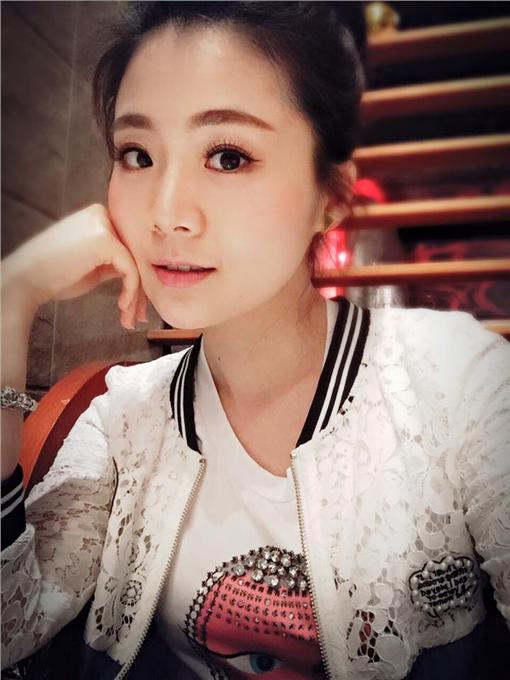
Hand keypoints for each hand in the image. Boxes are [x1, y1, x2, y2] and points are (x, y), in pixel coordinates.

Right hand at [2, 204, 145, 328]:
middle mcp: (102, 214)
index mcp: (98, 216)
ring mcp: (102, 225)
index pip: (129, 248)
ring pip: (135, 264)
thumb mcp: (93, 265)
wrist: (25, 280)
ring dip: (136, 296)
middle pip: (135, 255)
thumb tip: (144, 274)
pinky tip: (122, 307)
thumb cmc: (55, 276)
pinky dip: (131, 291)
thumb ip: (115, 261)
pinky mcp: (104, 240)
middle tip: (138, 317)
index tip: (137, 306)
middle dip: (140, 290)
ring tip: (129, 319)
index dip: (138, 278)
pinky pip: (130, 269)